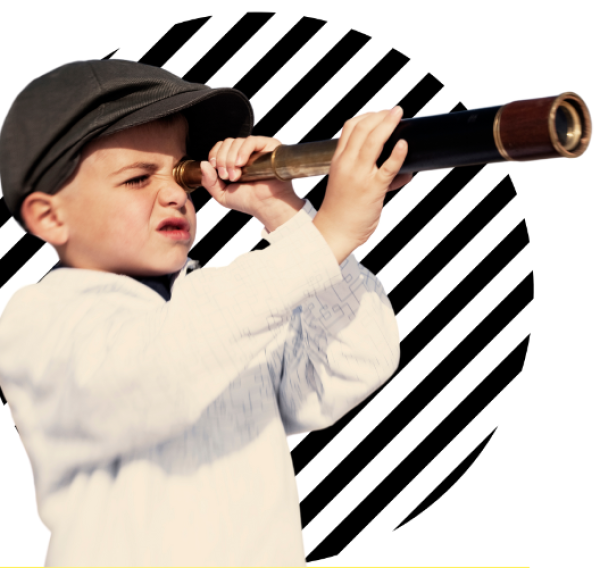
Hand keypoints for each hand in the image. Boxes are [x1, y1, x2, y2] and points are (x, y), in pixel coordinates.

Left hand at [200, 136, 303, 229]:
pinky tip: (241, 164)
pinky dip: (242, 151)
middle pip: (227, 143)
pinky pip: (251, 141)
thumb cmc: (249, 201)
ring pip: (236, 142)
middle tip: (227, 177)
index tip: (216, 171)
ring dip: (230, 159)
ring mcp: (257, 149)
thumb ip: (209, 181)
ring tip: (236, 176)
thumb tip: (203, 164)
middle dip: (222, 160)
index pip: (220, 147)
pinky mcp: (269, 146)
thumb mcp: (221, 194)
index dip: (214, 155)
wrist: (266, 206)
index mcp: (235, 160)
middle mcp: (246, 153)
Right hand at [313, 107, 411, 262]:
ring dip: (388, 124)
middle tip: (395, 111)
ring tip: (399, 115)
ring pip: (373, 141)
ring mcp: (359, 176)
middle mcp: (347, 165)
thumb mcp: (349, 186)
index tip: (381, 114)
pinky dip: (397, 154)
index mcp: (338, 161)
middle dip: (381, 115)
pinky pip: (387, 168)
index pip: (349, 128)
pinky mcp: (372, 190)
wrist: (334, 234)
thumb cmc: (342, 212)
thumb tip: (405, 174)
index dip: (367, 116)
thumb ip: (376, 177)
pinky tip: (403, 145)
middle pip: (362, 128)